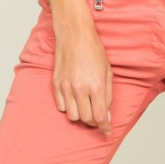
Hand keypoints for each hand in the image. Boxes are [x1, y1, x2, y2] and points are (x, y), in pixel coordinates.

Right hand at [51, 21, 113, 135]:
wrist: (75, 34)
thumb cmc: (93, 49)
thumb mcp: (108, 71)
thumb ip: (108, 94)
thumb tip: (107, 114)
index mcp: (95, 85)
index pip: (99, 117)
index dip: (104, 127)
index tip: (107, 130)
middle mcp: (80, 88)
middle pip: (86, 119)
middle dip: (94, 121)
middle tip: (97, 115)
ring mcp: (66, 86)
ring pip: (72, 116)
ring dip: (80, 114)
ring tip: (85, 105)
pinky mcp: (56, 84)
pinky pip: (61, 106)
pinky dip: (68, 106)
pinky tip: (74, 98)